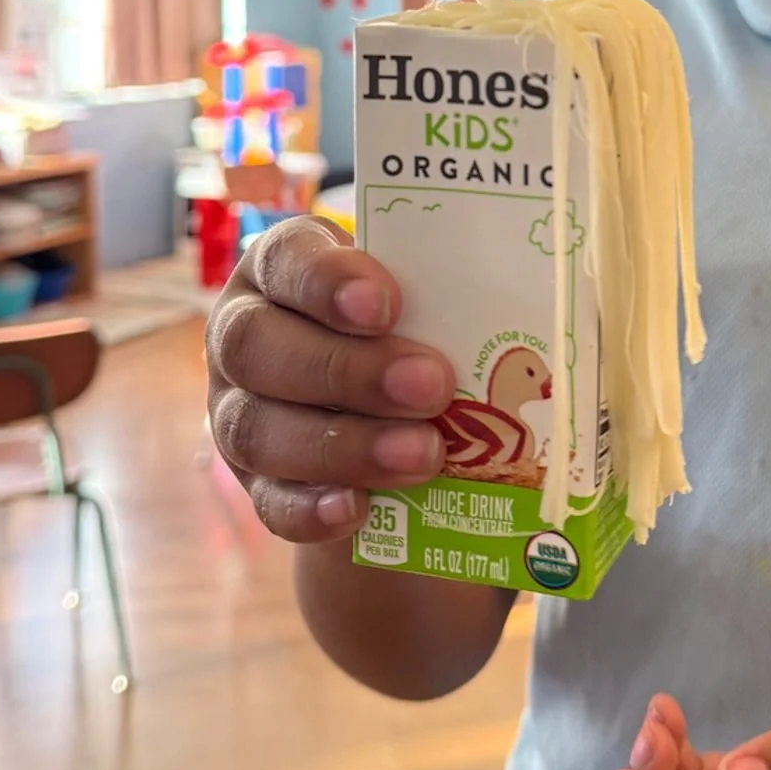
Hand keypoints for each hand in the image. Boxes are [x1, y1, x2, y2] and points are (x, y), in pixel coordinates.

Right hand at [205, 217, 453, 541]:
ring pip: (254, 429)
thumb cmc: (417, 336)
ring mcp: (236, 412)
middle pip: (257, 346)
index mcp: (282, 271)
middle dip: (346, 370)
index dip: (326, 280)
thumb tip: (533, 309)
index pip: (285, 259)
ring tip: (423, 456)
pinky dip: (311, 508)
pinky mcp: (255, 483)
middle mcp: (244, 334)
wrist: (395, 426)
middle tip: (432, 385)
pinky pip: (268, 502)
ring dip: (340, 445)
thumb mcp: (428, 303)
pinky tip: (358, 510)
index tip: (386, 303)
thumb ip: (450, 299)